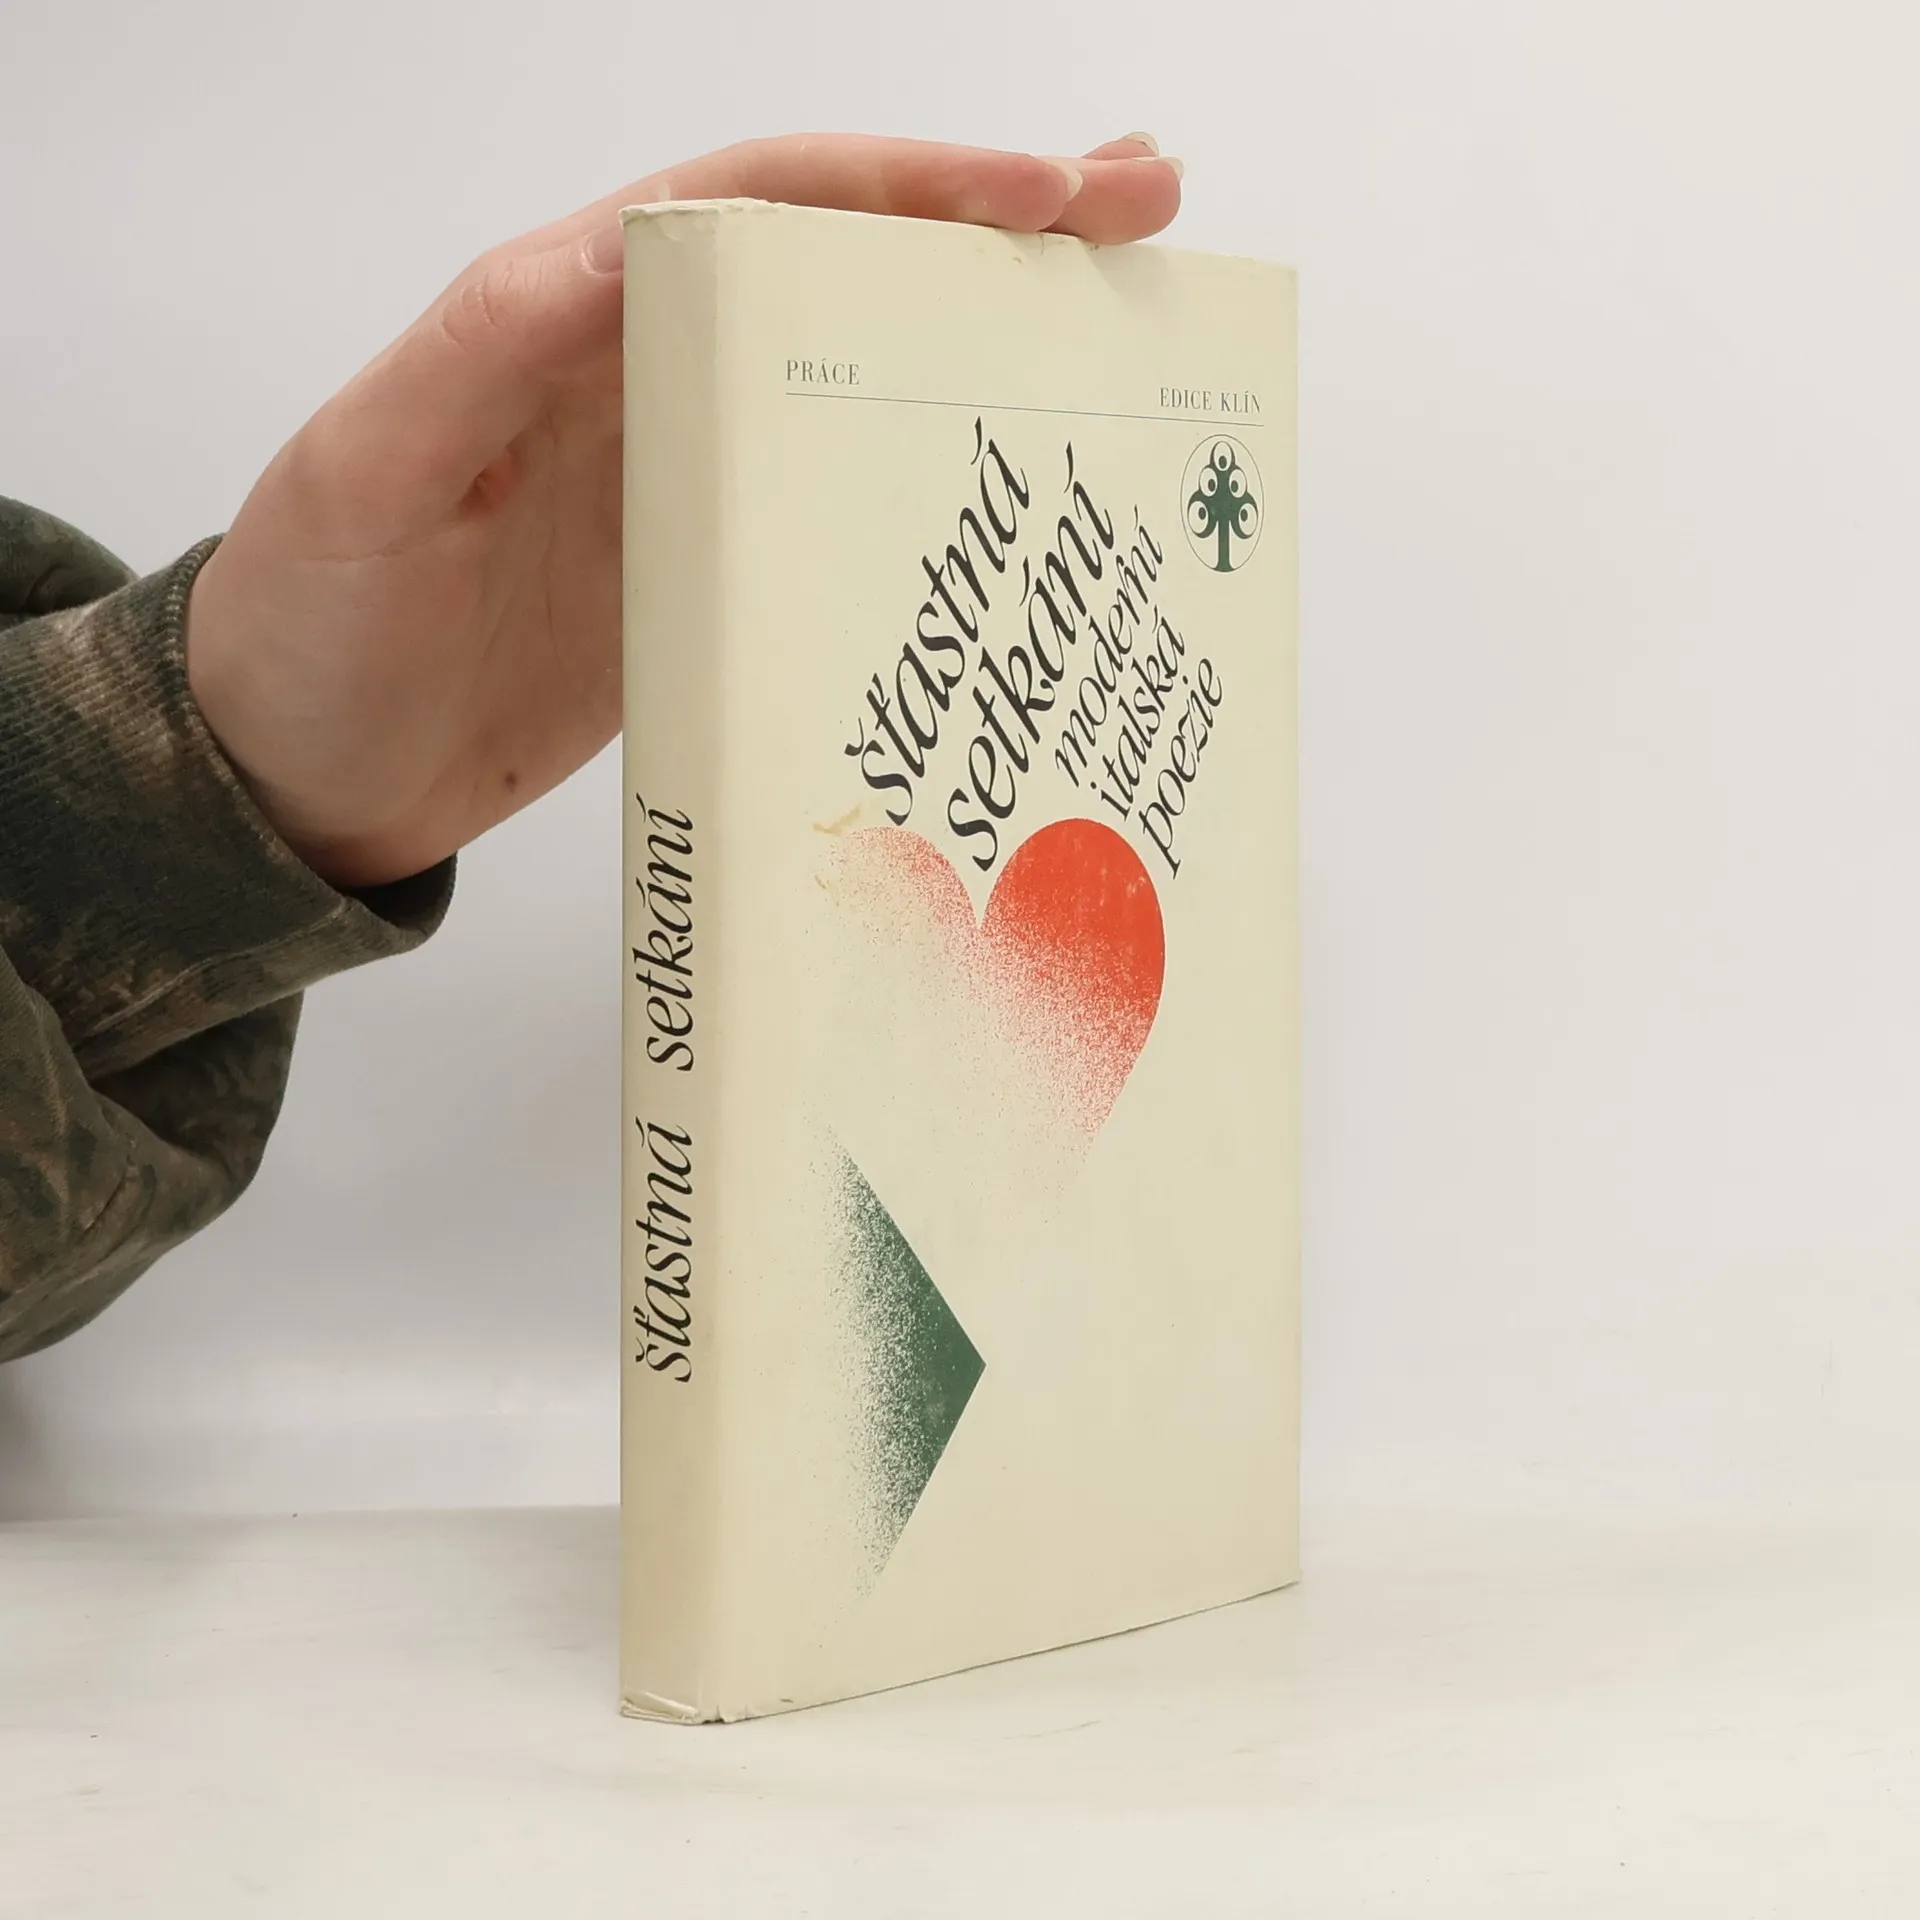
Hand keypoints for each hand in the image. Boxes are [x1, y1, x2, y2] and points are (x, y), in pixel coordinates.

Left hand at [184, 132, 1182, 888]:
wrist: (305, 782)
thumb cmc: (310, 626)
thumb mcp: (371, 472)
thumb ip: (481, 352)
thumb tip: (615, 244)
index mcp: (576, 318)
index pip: (764, 209)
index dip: (906, 188)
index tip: (1040, 197)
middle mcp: (653, 379)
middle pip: (846, 270)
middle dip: (997, 230)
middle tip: (1145, 210)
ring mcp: (698, 483)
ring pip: (865, 382)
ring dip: (991, 348)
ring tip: (1126, 328)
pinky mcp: (718, 583)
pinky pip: (846, 514)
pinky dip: (941, 494)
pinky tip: (1025, 511)